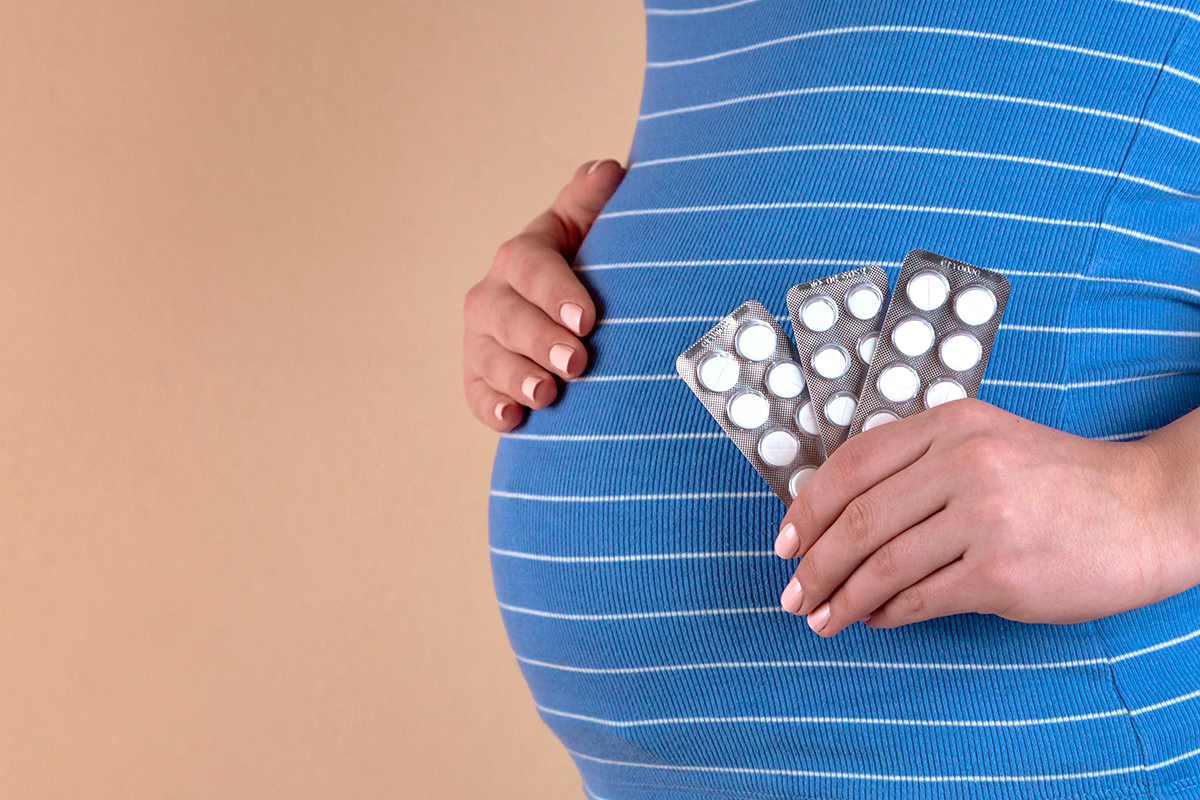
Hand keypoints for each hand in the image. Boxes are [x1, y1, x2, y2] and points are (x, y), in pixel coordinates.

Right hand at [463, 160, 624, 430]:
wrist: (574, 320)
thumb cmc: (592, 270)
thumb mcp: (593, 232)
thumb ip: (594, 203)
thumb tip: (608, 170)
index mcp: (523, 256)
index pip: (529, 266)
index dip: (555, 291)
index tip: (587, 317)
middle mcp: (494, 296)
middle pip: (506, 316)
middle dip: (540, 340)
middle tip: (577, 361)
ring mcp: (483, 341)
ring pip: (488, 358)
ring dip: (516, 377)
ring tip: (547, 395)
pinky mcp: (482, 381)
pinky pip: (478, 396)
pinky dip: (492, 409)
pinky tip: (512, 420)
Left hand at [773, 399, 1199, 636]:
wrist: (1150, 510)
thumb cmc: (1060, 482)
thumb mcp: (987, 443)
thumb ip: (917, 468)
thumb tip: (838, 525)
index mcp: (951, 425)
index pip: (851, 465)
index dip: (807, 508)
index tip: (785, 541)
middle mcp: (964, 464)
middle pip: (857, 520)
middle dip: (813, 564)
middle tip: (793, 592)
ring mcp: (984, 519)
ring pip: (881, 565)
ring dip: (840, 599)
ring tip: (820, 618)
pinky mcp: (1002, 574)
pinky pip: (919, 599)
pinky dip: (885, 614)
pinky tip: (872, 619)